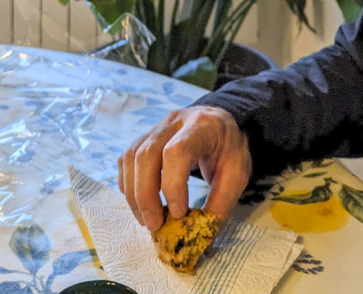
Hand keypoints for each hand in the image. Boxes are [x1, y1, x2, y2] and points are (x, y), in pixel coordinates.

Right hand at [118, 105, 251, 232]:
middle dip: (146, 195)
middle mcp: (174, 122)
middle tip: (155, 225)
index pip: (177, 151)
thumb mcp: (237, 175)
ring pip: (131, 158)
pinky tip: (140, 204)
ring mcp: (155, 128)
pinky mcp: (144, 138)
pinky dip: (128, 185)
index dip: (172, 186)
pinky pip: (126, 160)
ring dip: (134, 194)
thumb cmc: (228, 149)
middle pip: (146, 154)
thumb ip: (220, 205)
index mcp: (202, 126)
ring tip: (147, 220)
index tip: (179, 214)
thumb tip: (202, 241)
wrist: (219, 126)